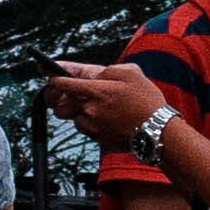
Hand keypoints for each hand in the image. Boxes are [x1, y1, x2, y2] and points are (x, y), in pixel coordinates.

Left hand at [44, 60, 159, 144]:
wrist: (157, 130)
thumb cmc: (147, 100)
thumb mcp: (131, 73)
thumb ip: (107, 70)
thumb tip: (93, 74)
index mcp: (95, 90)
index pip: (63, 84)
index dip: (54, 79)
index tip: (52, 77)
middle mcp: (89, 110)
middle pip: (59, 105)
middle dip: (60, 98)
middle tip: (67, 94)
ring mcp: (93, 126)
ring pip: (74, 118)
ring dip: (79, 112)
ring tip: (96, 107)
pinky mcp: (99, 138)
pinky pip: (87, 130)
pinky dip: (91, 124)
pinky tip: (107, 119)